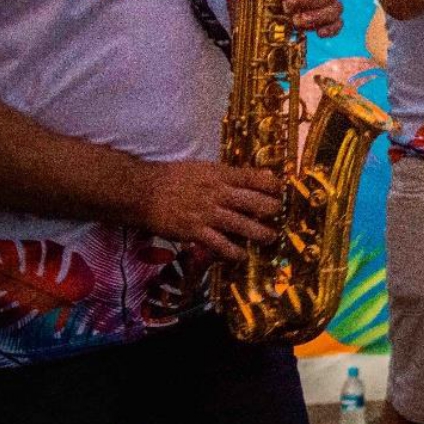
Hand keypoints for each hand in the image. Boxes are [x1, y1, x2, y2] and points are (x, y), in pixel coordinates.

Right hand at [138, 161, 282, 261]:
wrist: (143, 192)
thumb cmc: (174, 178)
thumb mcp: (204, 168)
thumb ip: (230, 174)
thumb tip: (260, 176)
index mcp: (220, 175)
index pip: (256, 178)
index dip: (273, 186)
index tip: (280, 192)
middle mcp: (217, 193)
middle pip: (255, 202)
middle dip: (272, 210)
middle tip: (278, 215)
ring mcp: (207, 213)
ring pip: (243, 225)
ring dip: (261, 234)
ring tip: (270, 238)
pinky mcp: (195, 231)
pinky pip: (220, 244)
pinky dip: (234, 252)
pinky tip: (242, 256)